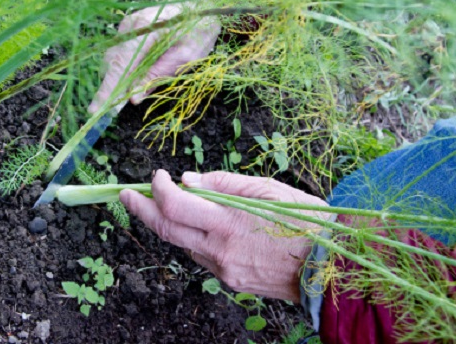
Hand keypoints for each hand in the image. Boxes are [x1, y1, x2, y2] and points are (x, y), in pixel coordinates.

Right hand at [88, 0, 220, 113]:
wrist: (203, 2)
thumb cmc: (200, 27)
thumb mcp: (187, 56)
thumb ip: (159, 75)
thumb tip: (134, 98)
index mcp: (146, 29)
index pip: (121, 64)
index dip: (108, 89)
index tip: (96, 110)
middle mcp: (131, 25)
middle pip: (112, 63)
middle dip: (110, 88)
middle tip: (108, 111)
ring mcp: (127, 25)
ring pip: (113, 59)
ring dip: (116, 79)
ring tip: (122, 96)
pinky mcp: (128, 29)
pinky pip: (119, 53)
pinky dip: (122, 69)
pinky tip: (131, 79)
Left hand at [119, 170, 330, 302]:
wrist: (329, 267)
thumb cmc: (304, 221)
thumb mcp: (267, 189)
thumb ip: (222, 184)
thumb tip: (187, 182)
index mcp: (228, 222)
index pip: (174, 206)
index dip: (159, 188)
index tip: (158, 175)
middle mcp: (218, 250)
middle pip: (165, 230)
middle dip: (141, 209)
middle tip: (126, 195)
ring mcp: (222, 269)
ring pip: (182, 244)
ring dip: (169, 224)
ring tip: (165, 204)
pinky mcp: (229, 280)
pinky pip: (201, 256)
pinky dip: (193, 238)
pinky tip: (200, 226)